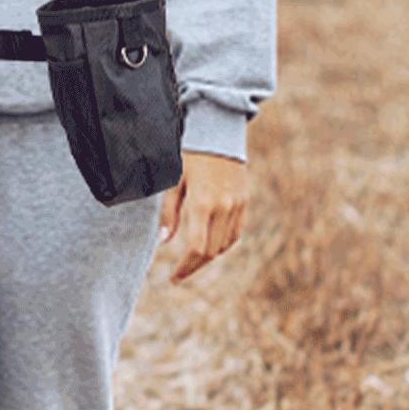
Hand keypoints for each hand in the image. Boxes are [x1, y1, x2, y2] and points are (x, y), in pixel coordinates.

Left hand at [158, 150, 247, 282]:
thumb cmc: (190, 155)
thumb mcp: (173, 181)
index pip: (197, 248)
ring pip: (225, 245)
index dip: (185, 267)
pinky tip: (208, 245)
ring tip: (191, 262)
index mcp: (203, 203)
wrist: (219, 131)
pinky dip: (222, 244)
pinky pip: (235, 233)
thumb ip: (169, 212)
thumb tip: (164, 241)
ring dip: (208, 257)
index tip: (173, 278)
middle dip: (194, 266)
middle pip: (211, 252)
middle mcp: (223, 207)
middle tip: (179, 274)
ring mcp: (237, 205)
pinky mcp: (244, 201)